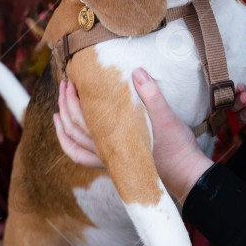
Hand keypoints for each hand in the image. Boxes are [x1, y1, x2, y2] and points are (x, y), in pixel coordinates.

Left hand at [54, 70, 211, 203]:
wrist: (186, 173)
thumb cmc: (177, 146)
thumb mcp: (167, 117)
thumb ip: (151, 94)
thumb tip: (136, 72)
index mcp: (114, 138)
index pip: (82, 117)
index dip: (73, 97)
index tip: (73, 79)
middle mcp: (106, 150)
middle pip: (74, 128)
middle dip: (65, 104)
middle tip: (66, 84)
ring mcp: (109, 158)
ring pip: (75, 143)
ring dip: (64, 124)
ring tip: (60, 107)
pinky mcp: (115, 161)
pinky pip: (83, 156)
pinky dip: (71, 144)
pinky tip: (70, 133)